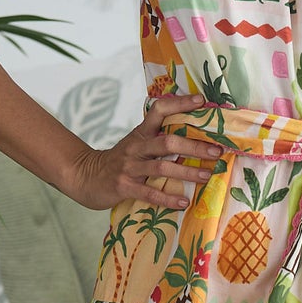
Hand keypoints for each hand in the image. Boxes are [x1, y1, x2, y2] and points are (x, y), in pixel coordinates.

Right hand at [68, 91, 227, 211]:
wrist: (85, 176)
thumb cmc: (119, 162)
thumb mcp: (136, 144)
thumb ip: (157, 139)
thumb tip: (193, 136)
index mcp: (141, 133)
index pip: (159, 110)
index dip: (180, 103)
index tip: (202, 101)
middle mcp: (136, 147)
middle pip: (167, 142)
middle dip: (194, 146)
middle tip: (216, 152)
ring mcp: (129, 167)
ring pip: (161, 167)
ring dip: (187, 171)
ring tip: (206, 176)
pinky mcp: (124, 186)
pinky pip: (149, 192)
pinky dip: (168, 198)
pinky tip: (184, 202)